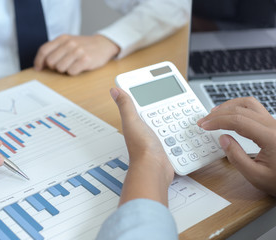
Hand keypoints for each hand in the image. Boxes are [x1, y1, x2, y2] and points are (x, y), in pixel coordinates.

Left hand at [34, 34, 119, 74]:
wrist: (103, 44)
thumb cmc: (83, 46)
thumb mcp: (68, 42)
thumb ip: (55, 49)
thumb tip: (40, 64)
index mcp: (62, 38)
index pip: (44, 50)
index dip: (38, 61)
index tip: (38, 68)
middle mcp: (69, 43)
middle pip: (50, 61)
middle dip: (54, 67)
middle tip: (61, 65)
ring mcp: (78, 51)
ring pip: (60, 68)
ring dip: (64, 70)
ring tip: (71, 65)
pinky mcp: (86, 60)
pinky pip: (71, 72)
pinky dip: (73, 72)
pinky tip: (78, 67)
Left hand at [110, 88, 173, 205]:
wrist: (154, 169)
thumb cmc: (142, 147)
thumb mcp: (132, 121)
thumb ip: (125, 105)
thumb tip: (114, 89)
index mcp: (136, 122)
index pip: (142, 104)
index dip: (146, 95)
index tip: (153, 85)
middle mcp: (144, 130)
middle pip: (156, 113)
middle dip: (164, 106)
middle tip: (172, 95)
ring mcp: (156, 138)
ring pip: (167, 123)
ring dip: (173, 118)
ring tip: (181, 109)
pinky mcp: (166, 146)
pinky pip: (174, 135)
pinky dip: (179, 130)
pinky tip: (184, 127)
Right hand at [197, 97, 275, 195]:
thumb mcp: (256, 176)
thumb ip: (236, 157)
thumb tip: (223, 139)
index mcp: (270, 137)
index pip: (238, 120)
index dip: (217, 121)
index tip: (204, 125)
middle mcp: (274, 126)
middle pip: (242, 109)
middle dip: (219, 113)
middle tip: (204, 121)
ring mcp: (275, 124)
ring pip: (249, 104)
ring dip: (230, 106)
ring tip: (215, 113)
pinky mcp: (273, 126)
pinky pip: (254, 109)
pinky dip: (239, 108)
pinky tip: (230, 114)